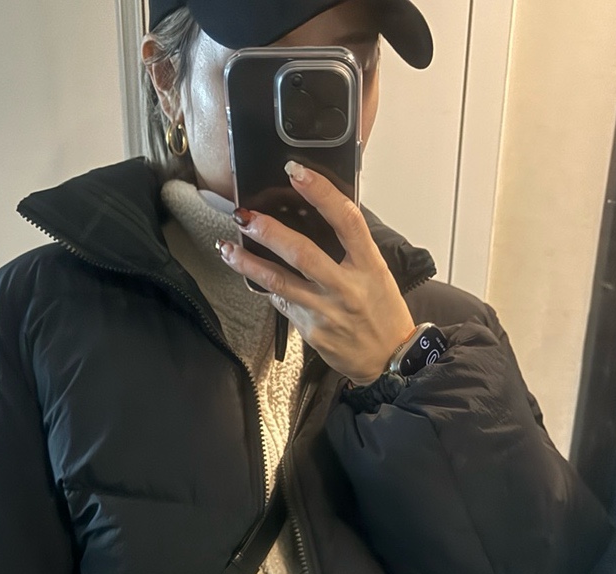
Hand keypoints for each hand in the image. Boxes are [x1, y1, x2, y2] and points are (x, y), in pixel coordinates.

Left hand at [217, 162, 415, 385]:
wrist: (388, 359)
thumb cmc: (383, 312)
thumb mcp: (377, 273)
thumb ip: (352, 247)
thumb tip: (319, 214)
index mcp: (369, 265)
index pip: (346, 220)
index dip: (321, 193)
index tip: (297, 172)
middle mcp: (346, 286)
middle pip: (302, 253)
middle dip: (269, 231)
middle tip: (245, 216)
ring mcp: (326, 310)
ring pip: (279, 282)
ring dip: (248, 263)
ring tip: (227, 248)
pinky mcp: (310, 330)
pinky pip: (282, 303)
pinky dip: (265, 287)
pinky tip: (250, 276)